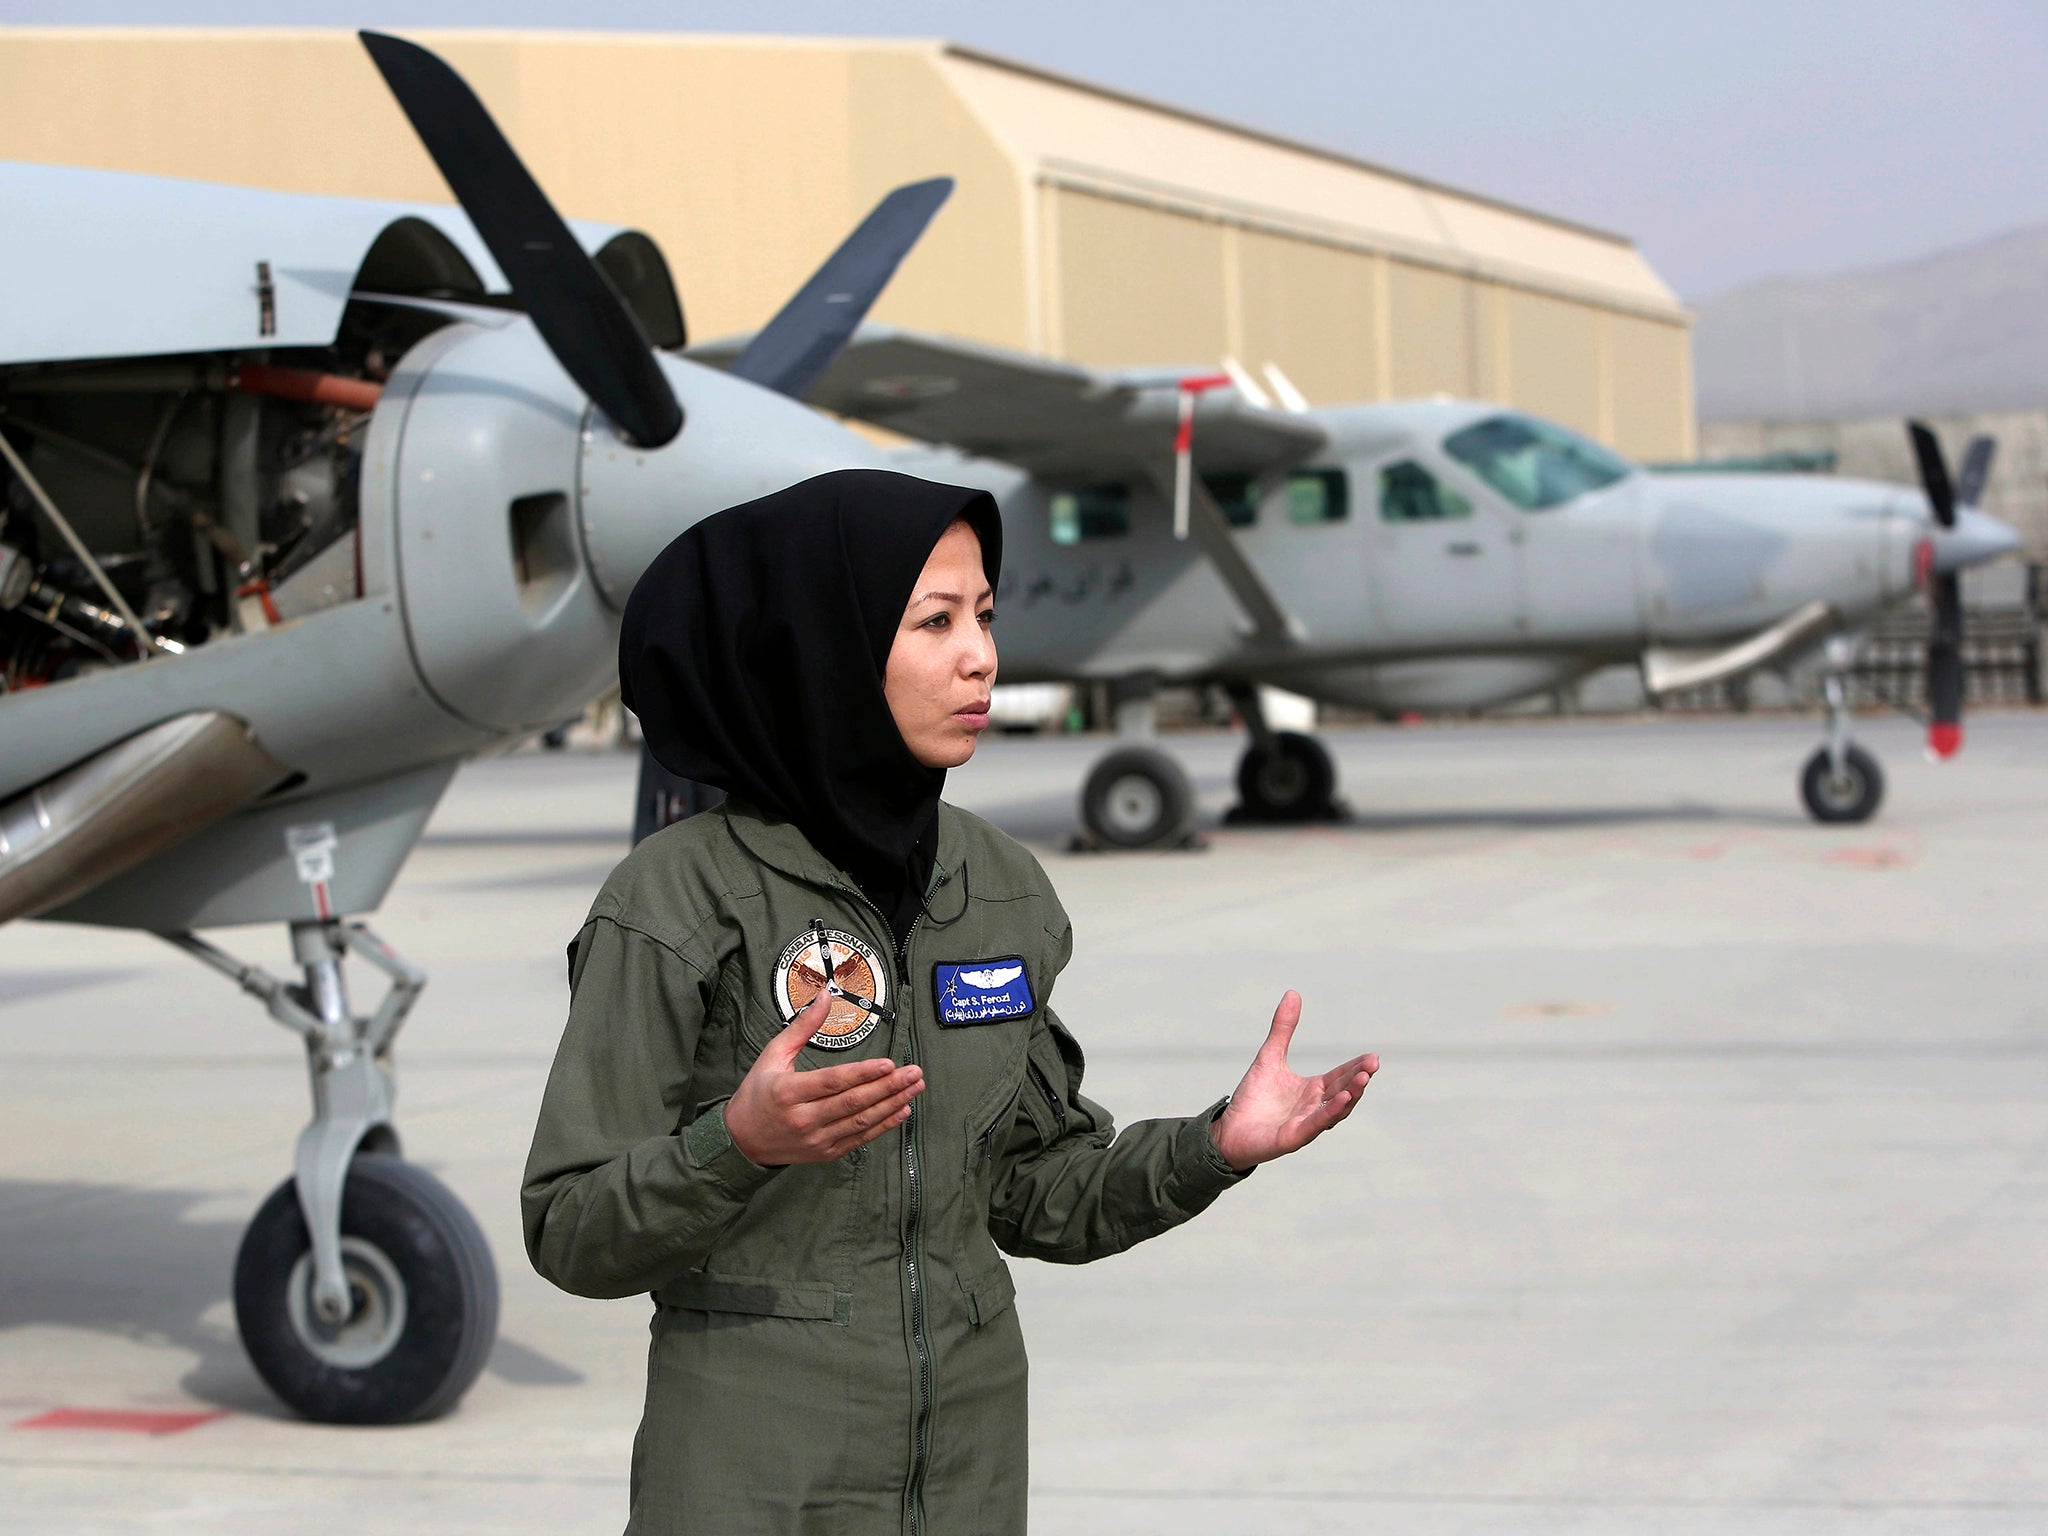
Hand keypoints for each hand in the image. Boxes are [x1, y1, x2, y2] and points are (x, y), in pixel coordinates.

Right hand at [723, 992, 924, 1165]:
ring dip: (892, 1104)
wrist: (741, 1141)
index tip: (888, 1064)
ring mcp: (816, 1139)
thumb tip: (826, 996)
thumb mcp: (773, 1055)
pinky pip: (859, 1139)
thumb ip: (803, 1026)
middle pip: (853, 1102)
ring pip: (861, 1122)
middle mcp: (803, 1119)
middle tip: (914, 1073)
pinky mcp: (826, 1153)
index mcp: (788, 1092)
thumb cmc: (758, 1093)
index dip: (863, 1074)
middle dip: (888, 1087)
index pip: (833, 1082)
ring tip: (914, 1088)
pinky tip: (901, 1111)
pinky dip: (883, 1126)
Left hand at [1210, 990, 1376, 1171]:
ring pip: (1335, 1110)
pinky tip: (1343, 1099)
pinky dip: (1330, 1112)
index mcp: (1313, 1090)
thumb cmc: (1253, 1098)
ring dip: (1350, 1094)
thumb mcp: (1269, 1056)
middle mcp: (1315, 1107)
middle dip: (1359, 1078)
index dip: (1356, 1067)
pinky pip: (1316, 1124)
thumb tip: (1293, 992)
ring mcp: (1307, 1123)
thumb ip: (1283, 1028)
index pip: (1340, 1076)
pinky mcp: (1294, 1137)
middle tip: (1373, 1064)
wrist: (1229, 1130)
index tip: (1373, 1057)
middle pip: (1343, 1091)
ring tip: (1363, 1078)